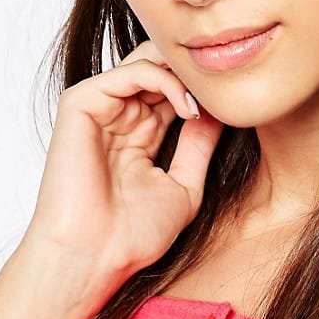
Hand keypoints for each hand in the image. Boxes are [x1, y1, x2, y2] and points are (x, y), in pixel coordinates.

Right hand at [22, 40, 223, 295]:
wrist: (93, 257)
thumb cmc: (131, 236)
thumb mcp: (184, 187)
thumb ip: (200, 147)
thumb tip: (222, 111)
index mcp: (138, 133)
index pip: (174, 90)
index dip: (206, 91)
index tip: (238, 106)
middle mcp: (117, 116)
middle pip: (161, 66)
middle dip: (196, 75)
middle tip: (226, 94)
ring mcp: (98, 107)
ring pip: (148, 60)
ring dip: (185, 75)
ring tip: (209, 102)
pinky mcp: (81, 102)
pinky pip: (131, 72)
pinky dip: (164, 81)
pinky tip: (188, 108)